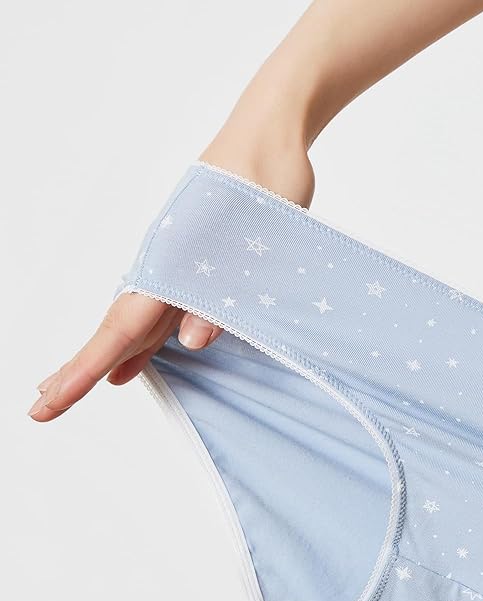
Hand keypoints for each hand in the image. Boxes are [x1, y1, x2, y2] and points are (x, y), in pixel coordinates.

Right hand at [27, 140, 314, 422]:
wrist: (270, 139)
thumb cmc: (264, 186)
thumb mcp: (253, 245)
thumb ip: (222, 296)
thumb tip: (189, 344)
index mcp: (170, 267)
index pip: (118, 331)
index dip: (81, 371)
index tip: (47, 402)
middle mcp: (165, 271)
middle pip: (115, 332)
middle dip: (79, 372)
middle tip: (42, 409)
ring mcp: (178, 270)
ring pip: (135, 325)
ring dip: (109, 360)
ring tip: (77, 391)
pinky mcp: (197, 267)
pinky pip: (163, 314)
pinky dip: (147, 343)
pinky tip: (137, 364)